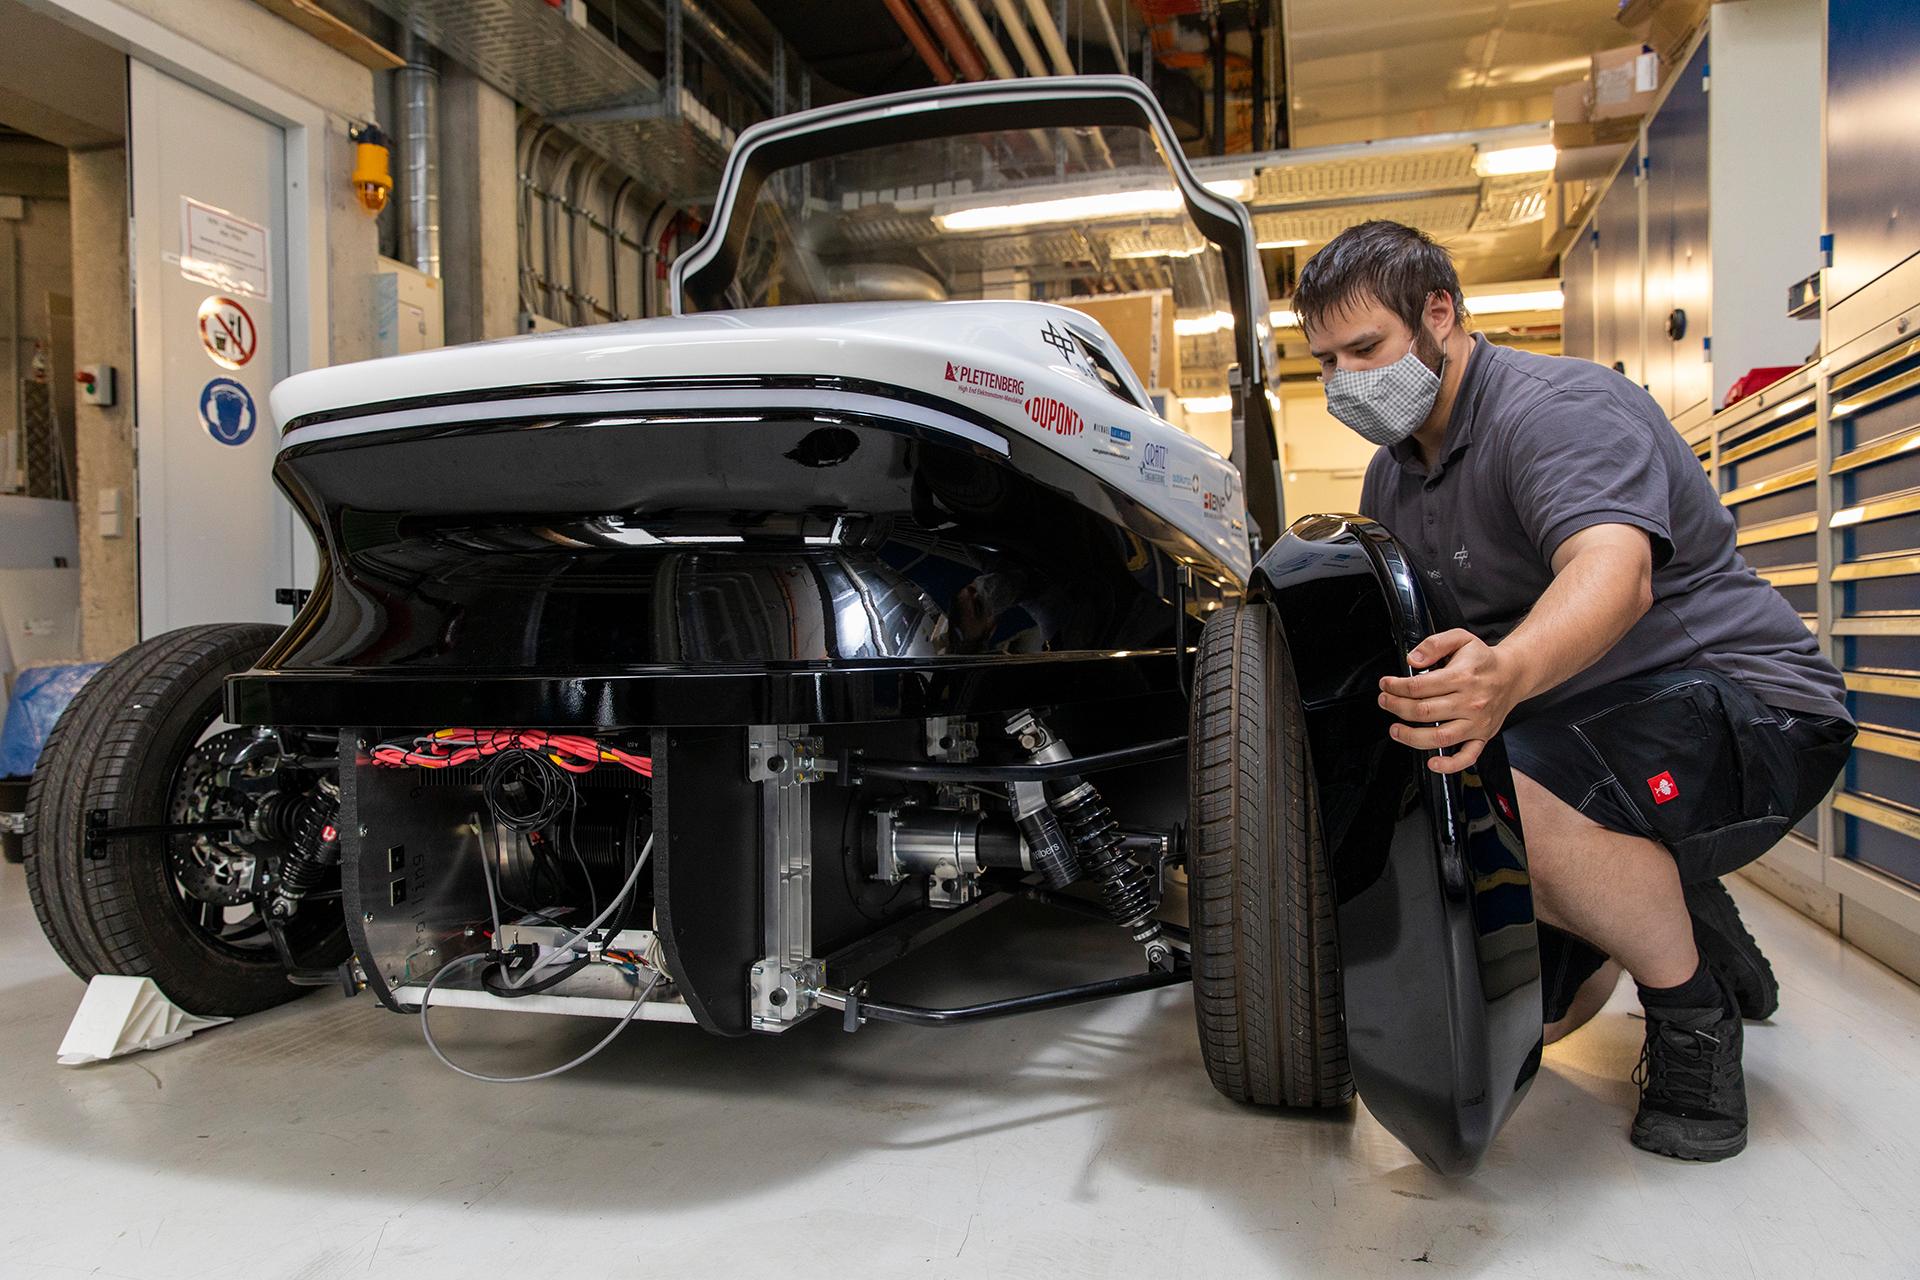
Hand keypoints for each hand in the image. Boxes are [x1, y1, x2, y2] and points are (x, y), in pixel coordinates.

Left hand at [1377, 629, 1525, 774]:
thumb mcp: (1460, 638)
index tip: (1386, 685)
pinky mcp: (1483, 736)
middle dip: (1396, 707)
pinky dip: (1449, 765)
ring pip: (1439, 737)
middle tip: (1385, 702)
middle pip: (1423, 711)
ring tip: (1395, 730)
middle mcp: (1470, 702)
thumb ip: (1434, 644)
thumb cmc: (1483, 660)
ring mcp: (1477, 722)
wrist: (1513, 674)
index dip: (1395, 686)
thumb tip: (1413, 660)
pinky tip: (1432, 763)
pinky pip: (1467, 756)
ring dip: (1411, 737)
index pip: (1419, 686)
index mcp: (1462, 677)